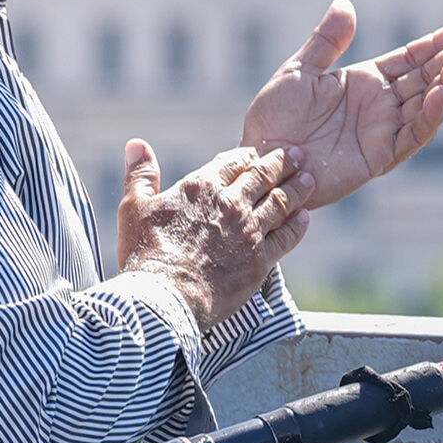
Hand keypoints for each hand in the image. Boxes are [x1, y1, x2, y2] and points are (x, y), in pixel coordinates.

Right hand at [117, 138, 307, 331]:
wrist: (163, 298)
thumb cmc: (145, 254)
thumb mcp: (134, 207)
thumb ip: (140, 174)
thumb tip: (136, 144)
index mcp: (202, 187)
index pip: (233, 161)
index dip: (248, 156)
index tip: (258, 154)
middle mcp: (231, 203)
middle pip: (264, 176)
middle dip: (282, 163)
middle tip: (298, 156)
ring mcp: (249, 231)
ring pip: (280, 202)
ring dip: (297, 189)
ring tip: (309, 180)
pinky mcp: (260, 259)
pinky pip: (287, 237)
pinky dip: (298, 226)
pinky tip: (305, 218)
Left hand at [242, 1, 442, 209]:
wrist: (260, 160)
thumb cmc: (273, 118)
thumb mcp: (298, 72)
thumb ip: (326, 41)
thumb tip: (346, 2)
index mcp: (365, 81)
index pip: (412, 58)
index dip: (439, 44)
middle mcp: (381, 105)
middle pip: (428, 78)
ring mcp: (382, 131)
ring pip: (427, 105)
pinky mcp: (379, 157)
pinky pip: (412, 136)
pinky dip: (430, 116)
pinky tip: (442, 95)